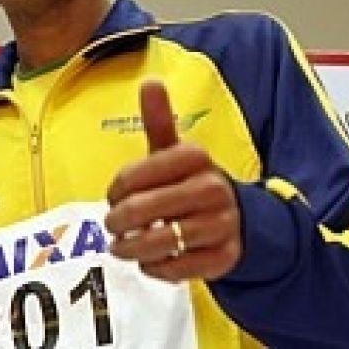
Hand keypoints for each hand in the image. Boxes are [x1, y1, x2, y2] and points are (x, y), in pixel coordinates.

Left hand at [105, 80, 241, 281]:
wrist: (236, 217)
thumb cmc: (189, 180)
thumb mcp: (174, 150)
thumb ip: (159, 120)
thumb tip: (150, 80)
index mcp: (195, 156)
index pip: (134, 176)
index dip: (115, 190)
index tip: (113, 196)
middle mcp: (212, 188)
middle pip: (144, 209)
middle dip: (118, 221)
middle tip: (111, 225)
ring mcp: (220, 225)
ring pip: (160, 242)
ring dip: (130, 248)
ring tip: (120, 246)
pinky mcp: (223, 258)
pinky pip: (177, 269)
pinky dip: (155, 268)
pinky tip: (148, 261)